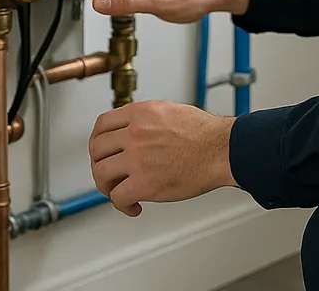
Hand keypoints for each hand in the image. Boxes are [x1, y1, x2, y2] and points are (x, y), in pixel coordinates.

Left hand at [88, 101, 236, 216]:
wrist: (221, 150)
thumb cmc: (205, 134)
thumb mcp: (169, 111)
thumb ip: (146, 119)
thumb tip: (133, 130)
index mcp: (140, 113)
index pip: (102, 124)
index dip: (97, 140)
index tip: (100, 150)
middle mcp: (135, 133)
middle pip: (96, 149)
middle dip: (98, 164)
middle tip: (107, 174)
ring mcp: (137, 158)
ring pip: (101, 173)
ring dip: (107, 186)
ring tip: (118, 191)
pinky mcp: (144, 183)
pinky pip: (118, 197)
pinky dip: (122, 205)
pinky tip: (134, 206)